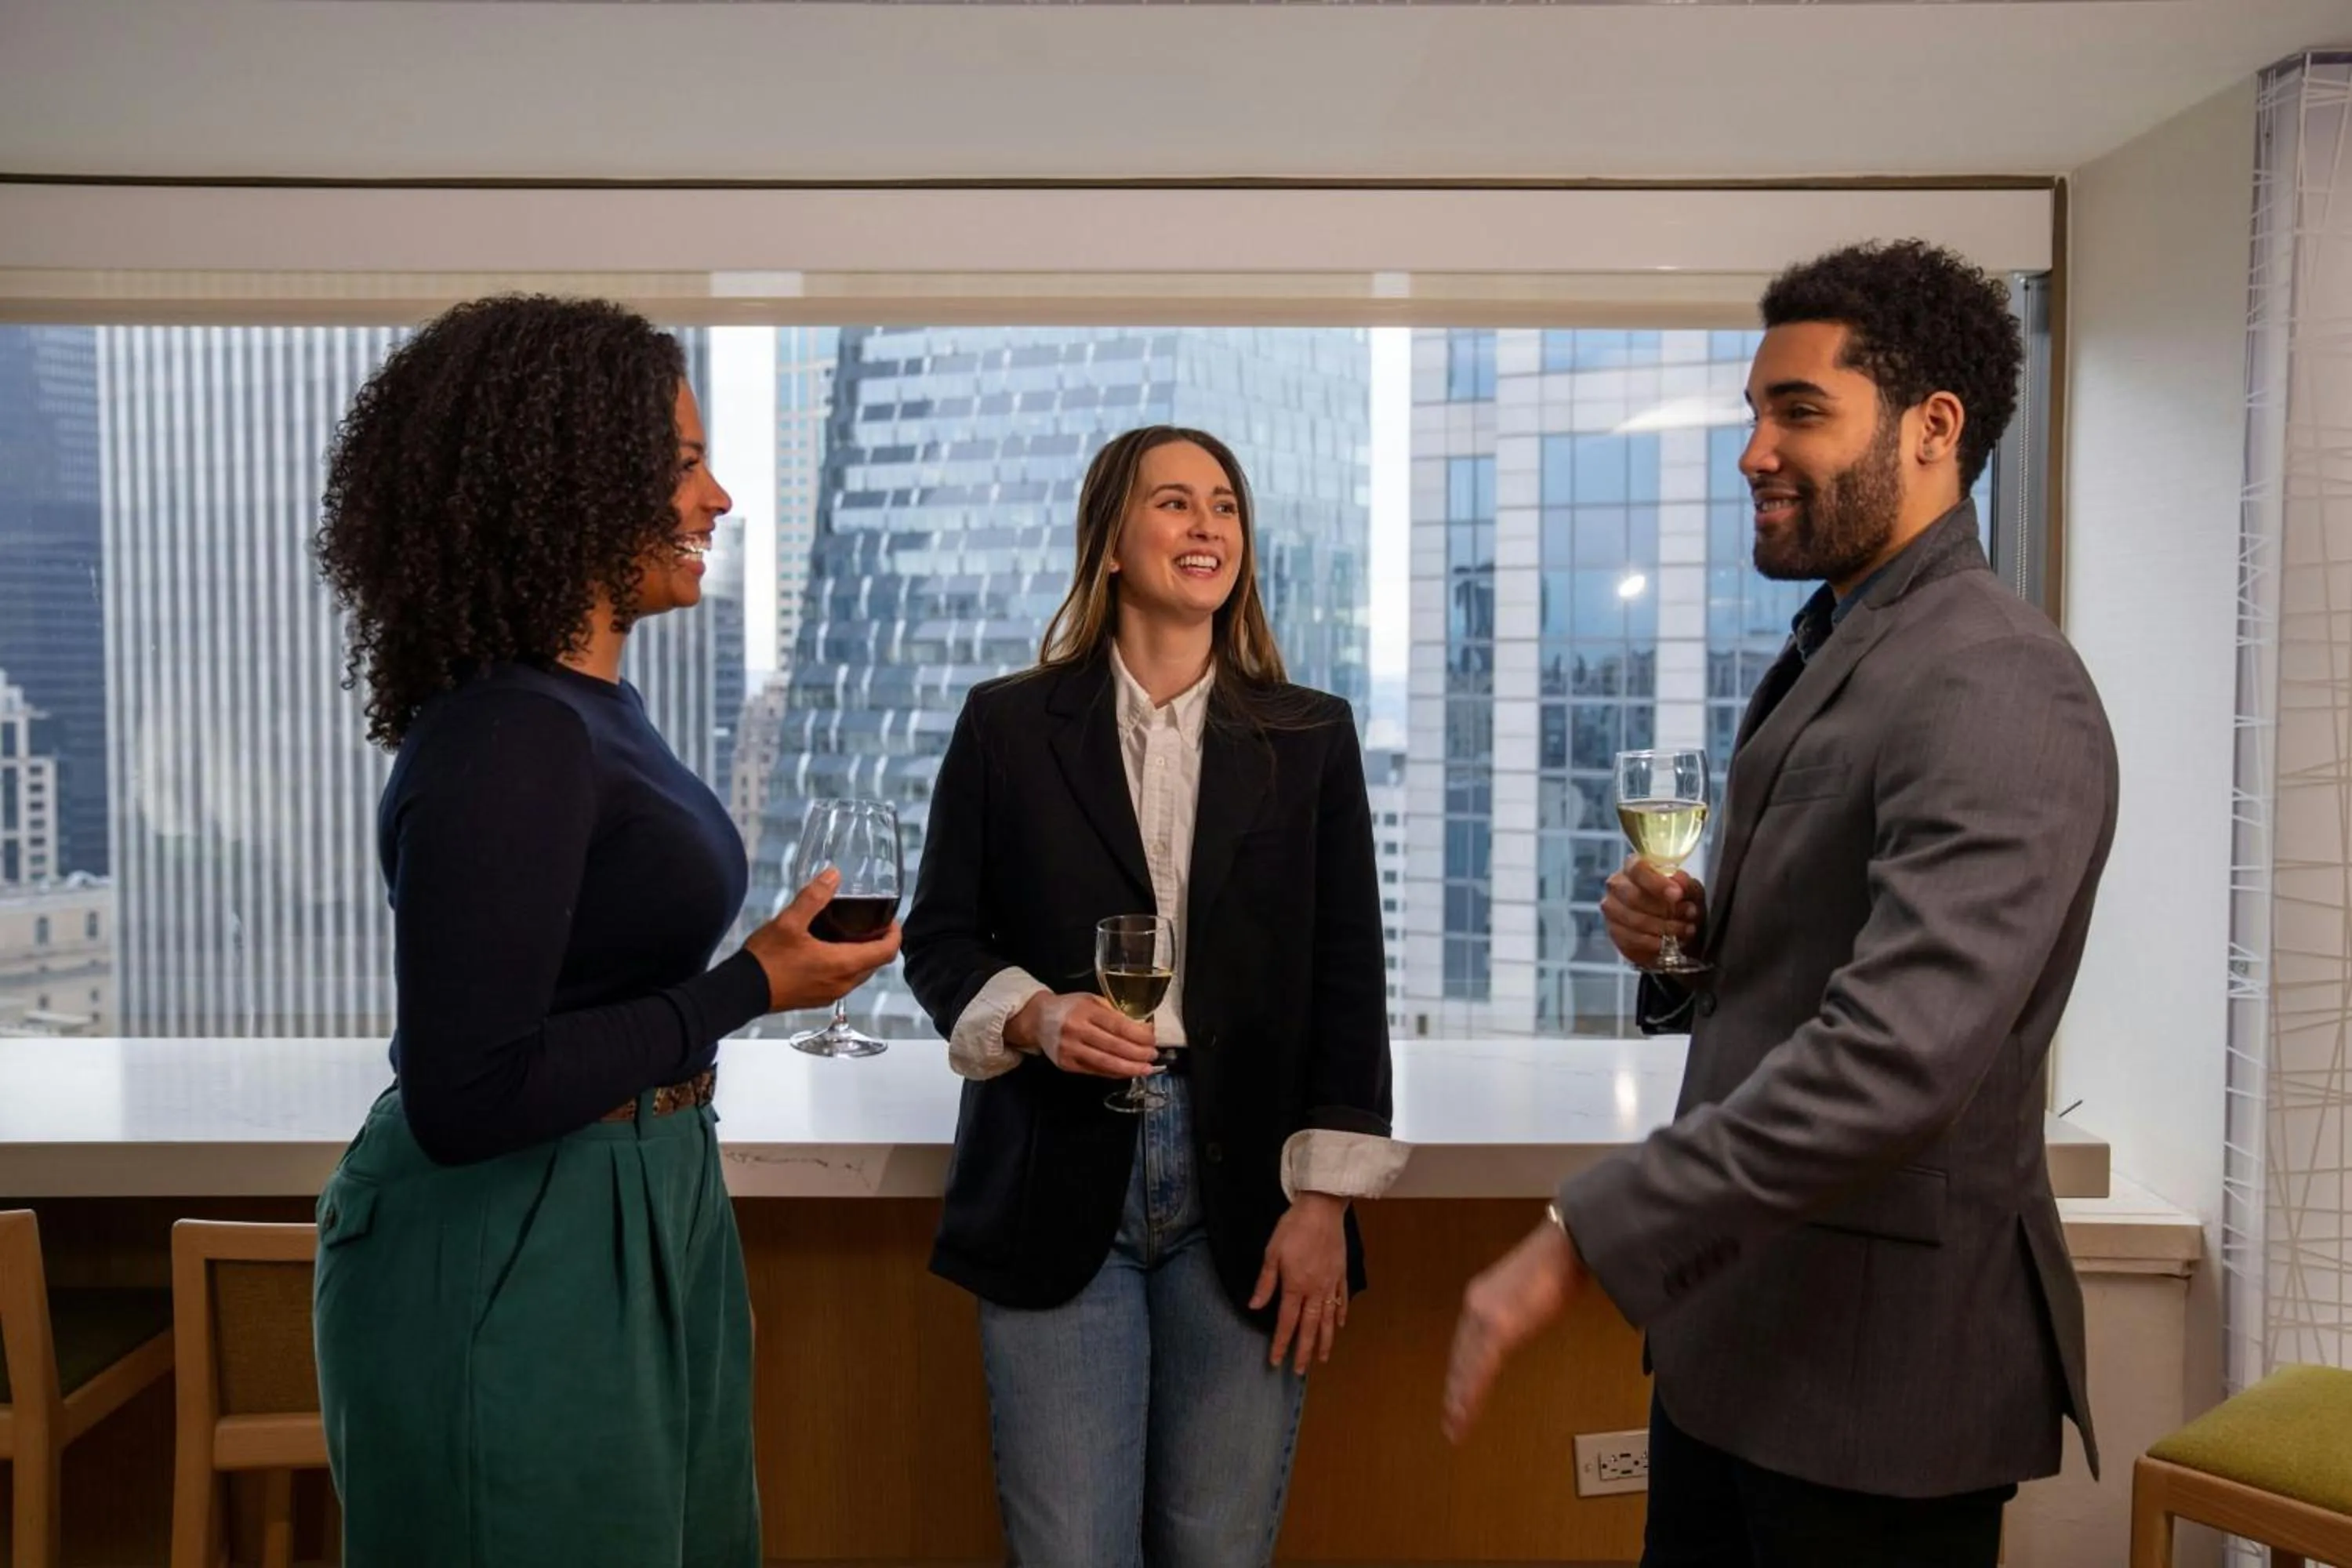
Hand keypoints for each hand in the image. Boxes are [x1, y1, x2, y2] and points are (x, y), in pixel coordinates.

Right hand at [740, 869, 901, 1012]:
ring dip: (862, 954)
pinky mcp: (819, 998)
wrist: (742, 991)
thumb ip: (814, 897)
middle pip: (876, 963)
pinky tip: (829, 950)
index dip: (895, 933)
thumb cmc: (767, 959)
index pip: (887, 952)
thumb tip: (834, 874)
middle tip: (869, 921)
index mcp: (844, 965)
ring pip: (860, 973)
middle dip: (879, 942)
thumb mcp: (789, 922)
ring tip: (849, 932)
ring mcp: (831, 994)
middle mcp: (843, 984)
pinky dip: (846, 965)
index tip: (891, 919)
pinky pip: (844, 981)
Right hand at [1005, 992, 1159, 1077]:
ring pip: (1105, 1063)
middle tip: (1154, 1056)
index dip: (1138, 1035)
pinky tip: (1128, 1072)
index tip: (1153, 1039)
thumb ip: (1114, 1012)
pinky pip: (1095, 1071)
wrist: (1038, 1019)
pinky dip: (1114, 1073)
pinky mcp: (1066, 1064)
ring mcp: (1070, 1049)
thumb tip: (1143, 1027)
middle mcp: (1076, 1030)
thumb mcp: (1091, 1000)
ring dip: (1129, 1068)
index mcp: (1085, 1010)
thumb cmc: (1070, 1007)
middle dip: (1138, 1053)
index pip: (1117, 1025)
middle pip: (1114, 1046)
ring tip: (1147, 1069)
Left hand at [1250, 1192, 1349, 1373]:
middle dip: (1304, 1350)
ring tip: (1323, 1358)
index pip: (1287, 1322)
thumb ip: (1265, 1282)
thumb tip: (1255, 1306)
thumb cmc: (1293, 1228)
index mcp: (1295, 1286)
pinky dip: (1341, 1314)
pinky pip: (1342, 1299)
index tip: (1276, 1361)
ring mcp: (1331, 1283)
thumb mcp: (1272, 1252)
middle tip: (1301, 1371)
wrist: (1322, 1208)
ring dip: (1325, 1340)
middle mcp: (1315, 1290)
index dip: (1281, 1343)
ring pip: (1329, 1318)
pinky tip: (1340, 1325)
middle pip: (1310, 1327)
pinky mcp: (1341, 1273)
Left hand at [1441, 1216, 1584, 1443]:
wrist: (1570, 1243)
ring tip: (1456, 1427)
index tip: (1456, 1394)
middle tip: (1451, 1422)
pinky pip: (1478, 1369)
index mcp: (1484, 1298)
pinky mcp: (1498, 1326)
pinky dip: (1470, 1394)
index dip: (1460, 1371)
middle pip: (1460, 1359)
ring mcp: (1483, 1316)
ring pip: (1465, 1368)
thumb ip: (1523, 1311)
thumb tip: (1526, 1324)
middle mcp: (1476, 1306)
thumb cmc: (1560, 1264)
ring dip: (1460, 1399)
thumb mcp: (1533, 1293)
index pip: (1465, 1344)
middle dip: (1455, 1391)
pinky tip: (1465, 1412)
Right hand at [1601, 856, 1704, 968]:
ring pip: (1635, 920)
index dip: (1657, 883)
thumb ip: (1686, 885)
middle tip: (1689, 915)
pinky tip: (1668, 943)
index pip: (1638, 869)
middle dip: (1665, 910)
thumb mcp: (1689, 890)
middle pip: (1634, 897)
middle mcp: (1617, 885)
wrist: (1673, 926)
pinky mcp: (1614, 932)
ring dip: (1664, 928)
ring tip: (1685, 930)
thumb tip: (1679, 881)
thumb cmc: (1678, 901)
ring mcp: (1612, 910)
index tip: (1677, 895)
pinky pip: (1632, 940)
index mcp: (1633, 867)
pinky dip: (1653, 943)